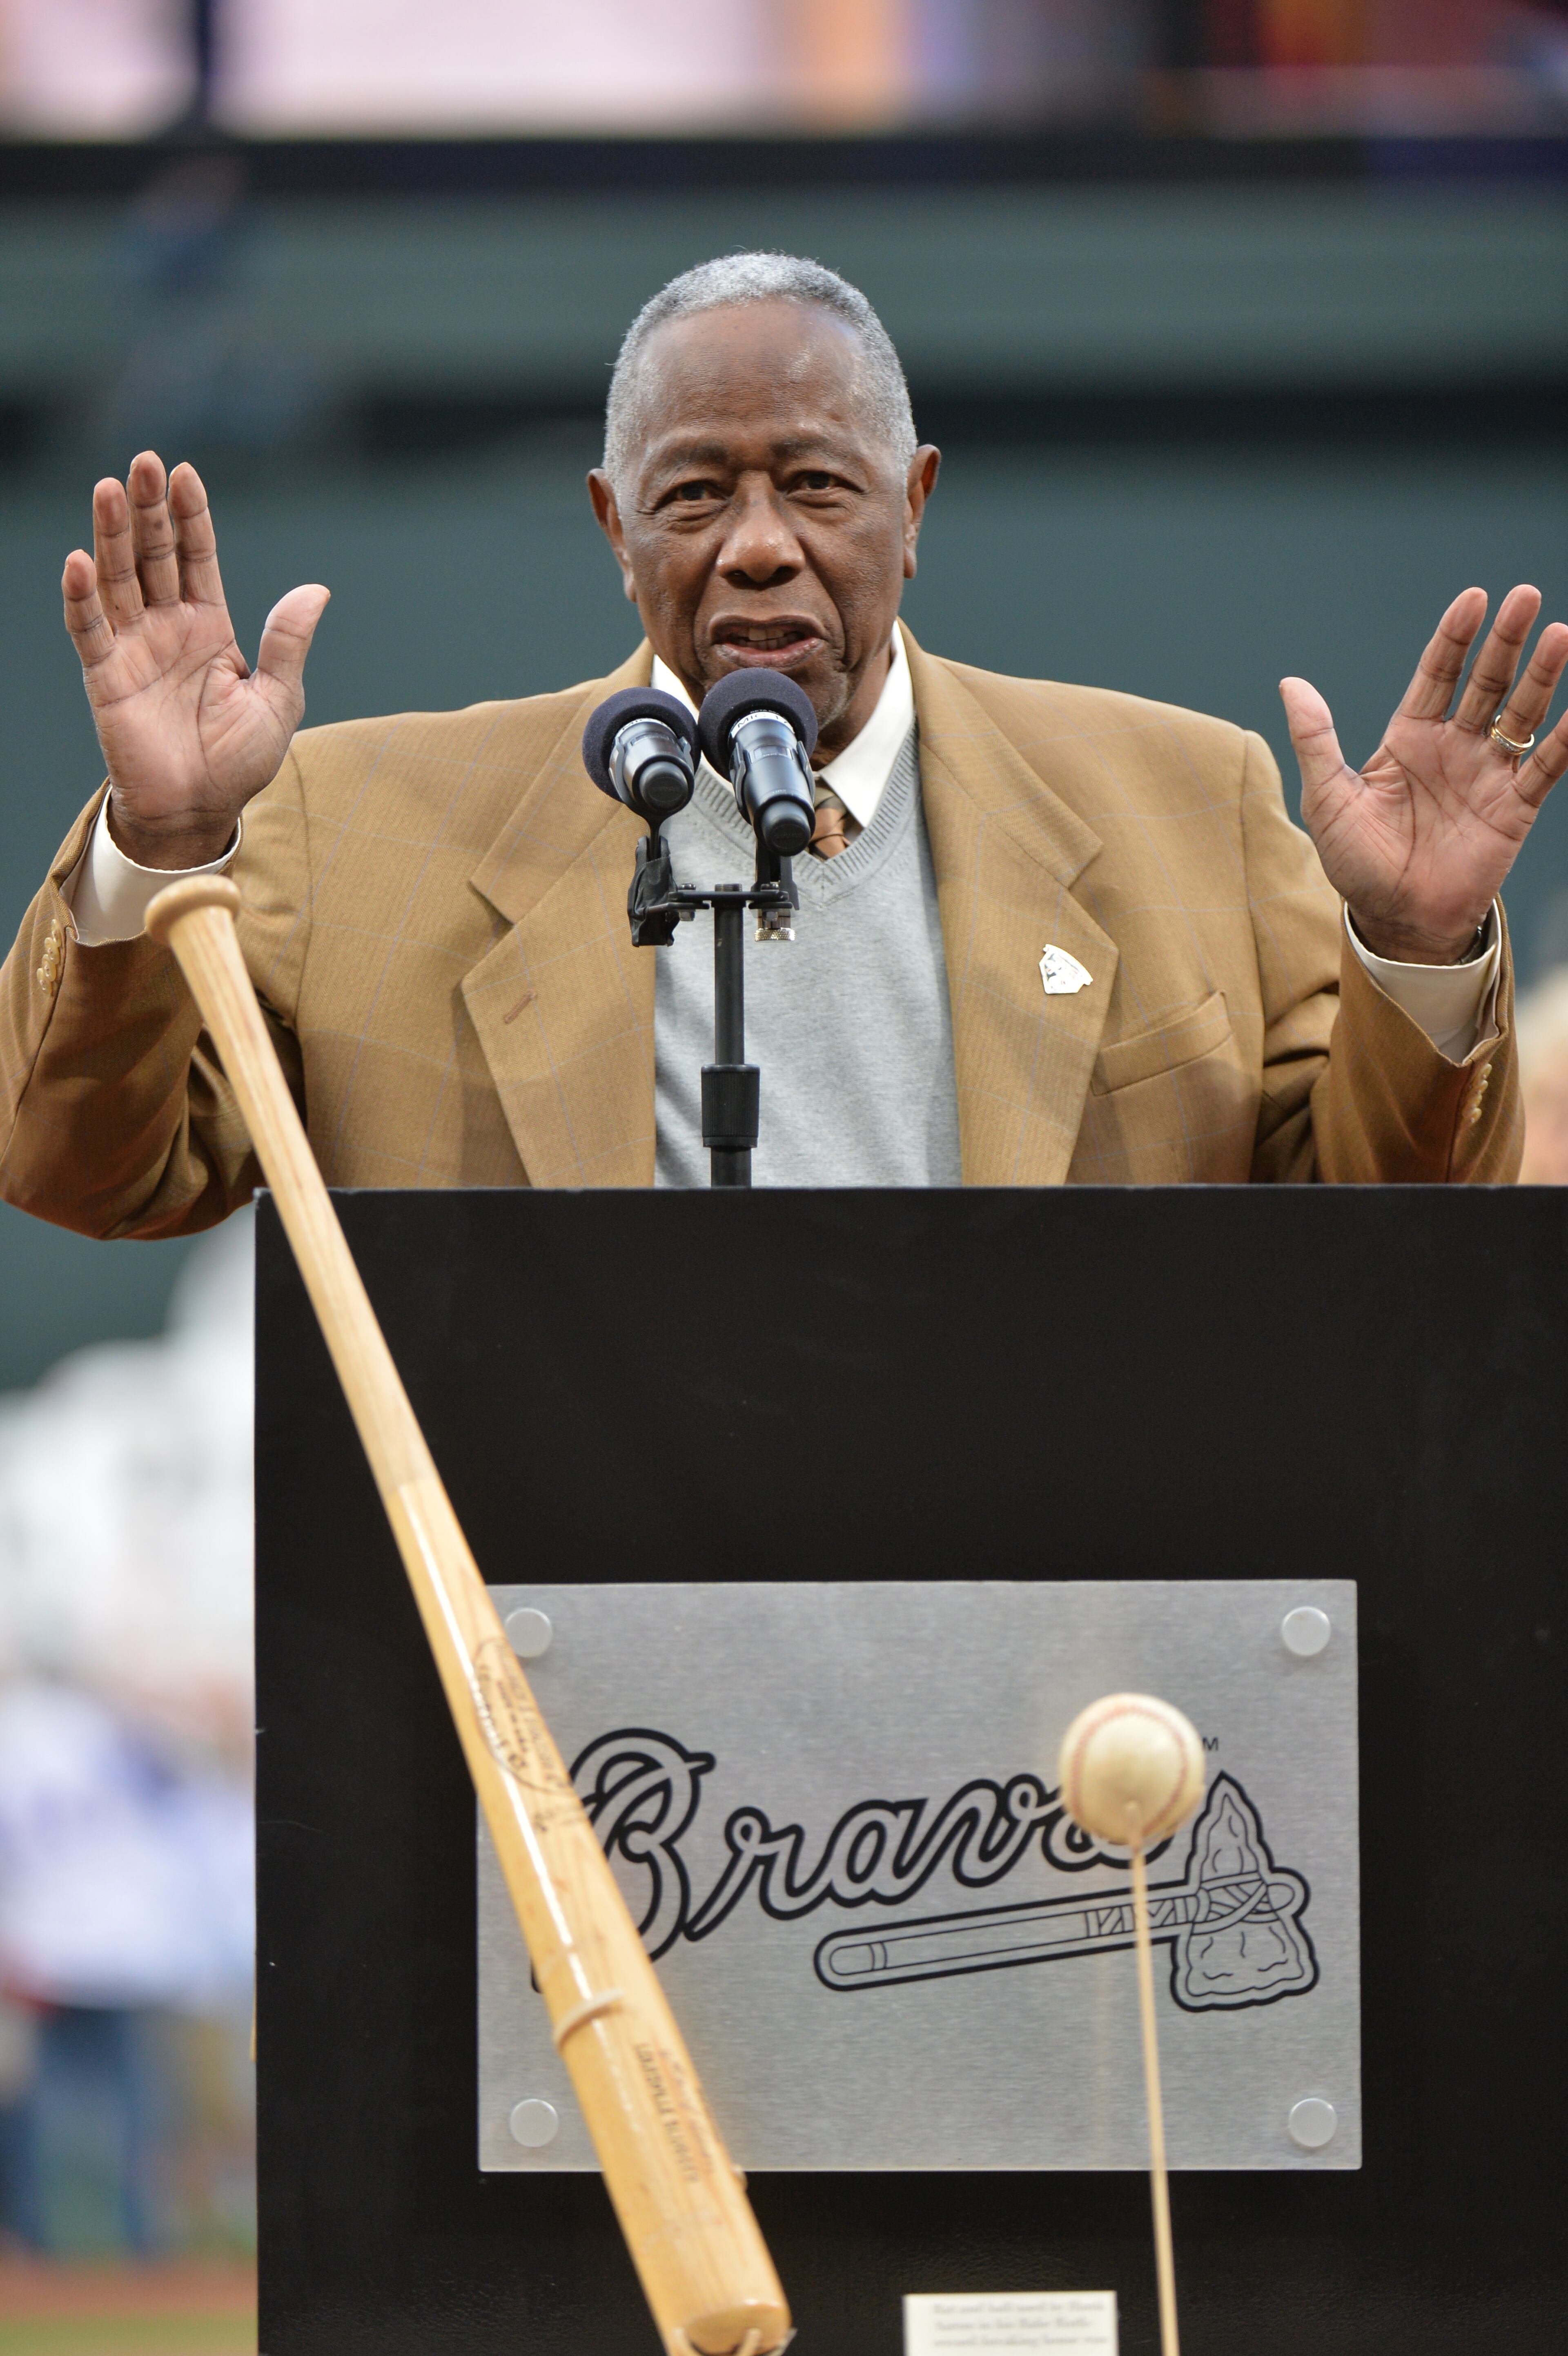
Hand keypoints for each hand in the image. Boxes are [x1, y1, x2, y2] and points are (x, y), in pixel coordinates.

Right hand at [62, 452, 329, 868]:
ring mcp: (133, 648)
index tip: (186, 474)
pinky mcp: (105, 676)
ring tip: (109, 488)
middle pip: (153, 555)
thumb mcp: (278, 699)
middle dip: (148, 509)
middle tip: (144, 461)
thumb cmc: (239, 760)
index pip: (197, 558)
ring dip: (111, 535)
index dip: (191, 517)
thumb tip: (317, 591)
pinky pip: (89, 629)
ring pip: (117, 578)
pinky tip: (79, 560)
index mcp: (210, 627)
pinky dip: (81, 596)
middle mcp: (167, 628)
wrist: (200, 810)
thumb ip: (288, 644)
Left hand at [1281, 586, 1567, 962]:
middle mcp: (1453, 748)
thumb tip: (1291, 684)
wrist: (1393, 920)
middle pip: (1485, 682)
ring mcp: (1487, 775)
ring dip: (1541, 676)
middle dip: (1505, 640)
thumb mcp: (1327, 799)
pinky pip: (1546, 767)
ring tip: (1560, 634)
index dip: (1455, 637)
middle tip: (1524, 597)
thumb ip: (1316, 740)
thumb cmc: (1356, 863)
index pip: (1437, 674)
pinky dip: (1566, 739)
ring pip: (1521, 714)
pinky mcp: (1514, 808)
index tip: (1473, 599)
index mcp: (1409, 738)